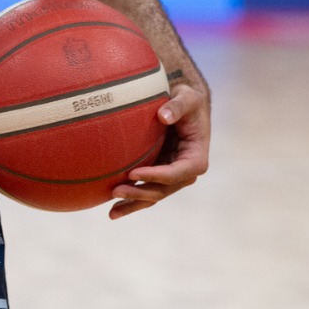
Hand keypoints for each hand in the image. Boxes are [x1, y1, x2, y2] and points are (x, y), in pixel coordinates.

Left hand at [107, 81, 209, 219]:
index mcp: (196, 157)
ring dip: (133, 203)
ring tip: (111, 212)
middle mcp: (185, 172)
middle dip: (140, 192)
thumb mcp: (187, 97)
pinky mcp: (158, 175)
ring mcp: (171, 176)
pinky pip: (145, 191)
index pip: (178, 172)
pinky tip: (113, 211)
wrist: (184, 105)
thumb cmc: (186, 99)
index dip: (157, 175)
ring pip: (152, 196)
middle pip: (163, 189)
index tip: (134, 172)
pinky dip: (130, 202)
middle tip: (115, 190)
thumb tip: (163, 116)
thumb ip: (177, 106)